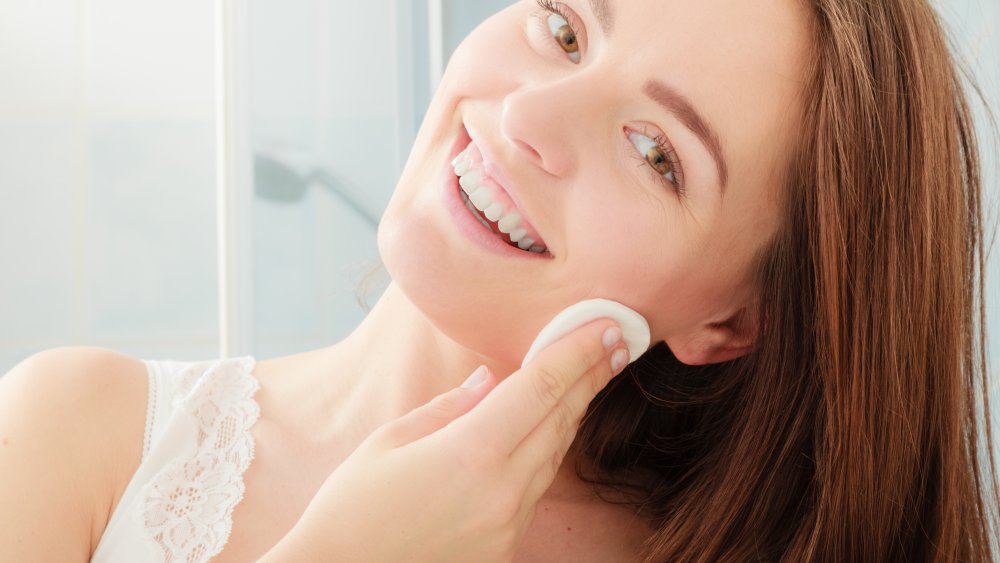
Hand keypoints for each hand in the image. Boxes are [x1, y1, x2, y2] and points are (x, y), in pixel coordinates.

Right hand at [265, 319, 628, 561]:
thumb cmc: (351, 509)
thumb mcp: (389, 441)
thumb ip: (449, 407)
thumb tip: (490, 380)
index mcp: (471, 453)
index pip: (542, 387)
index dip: (578, 350)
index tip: (607, 325)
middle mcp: (502, 491)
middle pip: (561, 418)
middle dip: (591, 374)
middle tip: (617, 340)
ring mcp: (509, 525)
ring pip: (556, 453)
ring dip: (575, 409)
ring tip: (595, 373)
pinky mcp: (506, 547)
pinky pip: (537, 485)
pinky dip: (549, 447)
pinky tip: (554, 424)